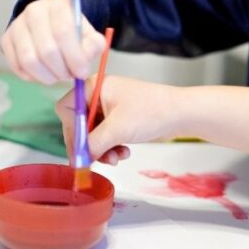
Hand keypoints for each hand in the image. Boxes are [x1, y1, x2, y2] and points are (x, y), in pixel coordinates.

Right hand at [0, 0, 106, 83]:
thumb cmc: (72, 31)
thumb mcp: (89, 34)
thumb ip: (94, 45)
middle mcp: (34, 11)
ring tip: (57, 76)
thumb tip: (83, 60)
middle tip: (69, 75)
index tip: (82, 72)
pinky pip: (17, 66)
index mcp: (58, 5)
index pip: (63, 32)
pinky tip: (43, 73)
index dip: (74, 57)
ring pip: (29, 60)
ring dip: (46, 76)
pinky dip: (32, 76)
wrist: (50, 22)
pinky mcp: (6, 39)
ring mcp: (17, 25)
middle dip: (61, 70)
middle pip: (46, 49)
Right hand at [54, 75, 181, 165]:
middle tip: (95, 161)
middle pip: (79, 125)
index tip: (79, 150)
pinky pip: (106, 136)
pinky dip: (112, 147)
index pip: (67, 109)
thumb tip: (77, 161)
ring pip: (93, 134)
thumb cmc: (151, 112)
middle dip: (89, 145)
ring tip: (116, 158)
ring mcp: (110, 106)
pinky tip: (124, 152)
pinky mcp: (120, 118)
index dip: (70, 131)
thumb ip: (92, 145)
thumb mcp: (116, 130)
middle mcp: (99, 94)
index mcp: (94, 86)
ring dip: (102, 149)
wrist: (181, 113)